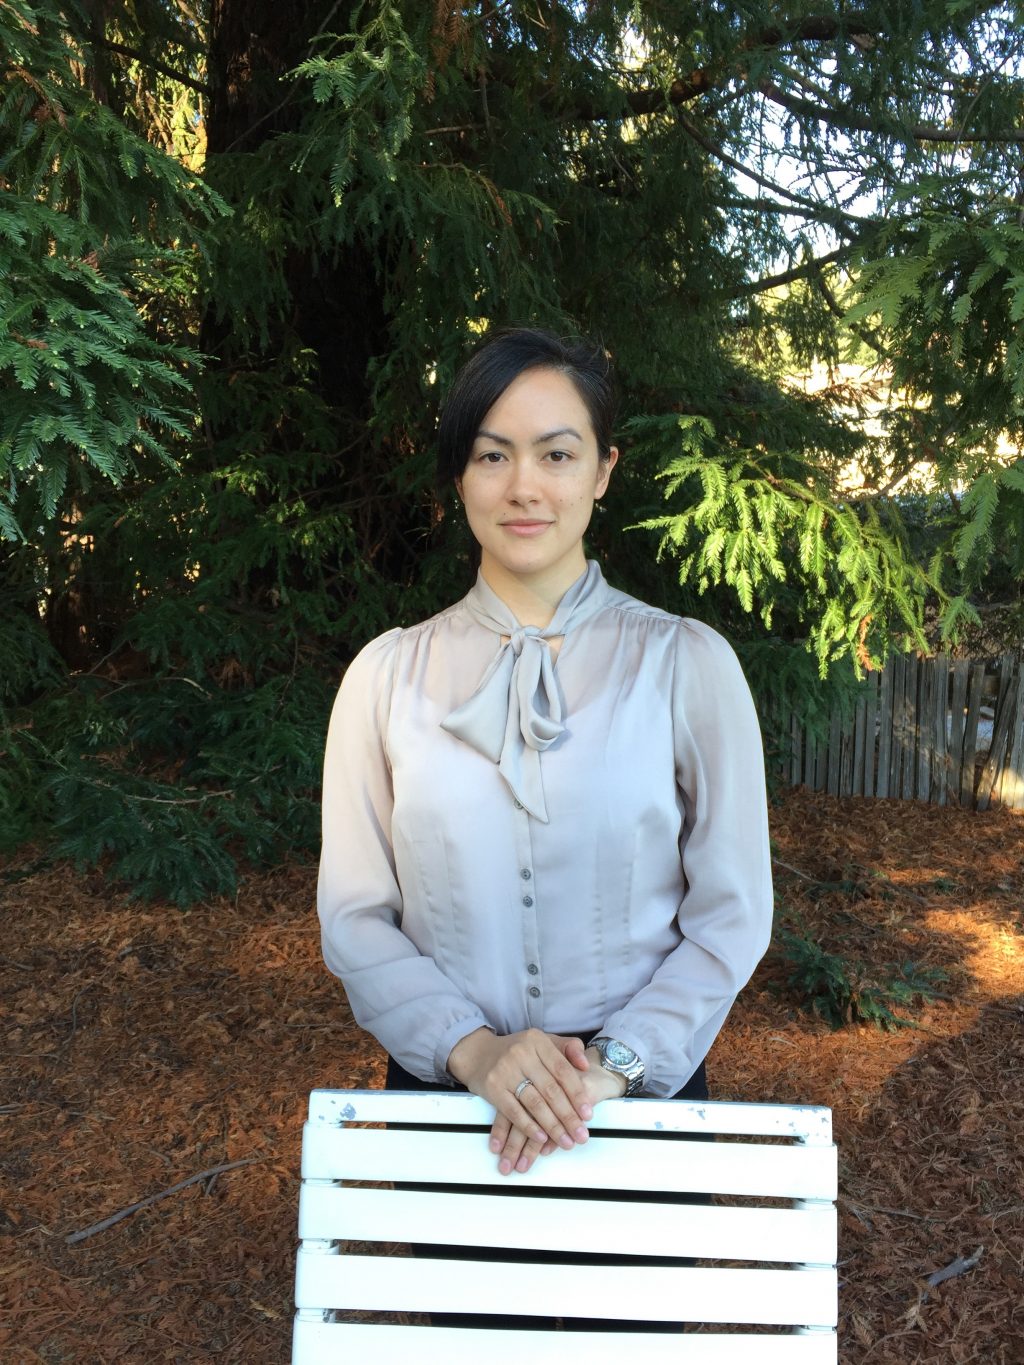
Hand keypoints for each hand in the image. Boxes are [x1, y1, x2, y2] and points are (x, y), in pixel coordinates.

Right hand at [447, 1028, 594, 1174]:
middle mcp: (522, 1053)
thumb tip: (585, 1065)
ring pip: (534, 1103)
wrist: (478, 1053)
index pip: (562, 1070)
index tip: (588, 1114)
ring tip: (566, 1141)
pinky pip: (513, 1112)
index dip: (577, 1094)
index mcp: (537, 1041)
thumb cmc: (517, 1051)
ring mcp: (505, 1070)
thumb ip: (568, 1048)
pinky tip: (541, 1138)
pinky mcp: (492, 1087)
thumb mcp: (542, 1041)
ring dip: (552, 1126)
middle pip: (550, 1090)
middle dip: (568, 1116)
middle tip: (581, 1135)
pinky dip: (529, 1127)